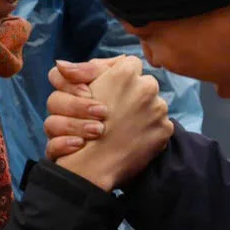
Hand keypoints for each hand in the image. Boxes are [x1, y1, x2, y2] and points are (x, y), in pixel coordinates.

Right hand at [54, 56, 173, 190]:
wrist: (94, 166)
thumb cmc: (81, 128)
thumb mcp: (76, 94)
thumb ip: (82, 73)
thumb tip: (64, 64)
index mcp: (126, 72)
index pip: (128, 63)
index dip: (117, 77)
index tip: (110, 91)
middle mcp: (147, 86)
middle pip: (143, 83)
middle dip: (131, 95)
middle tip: (114, 111)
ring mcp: (159, 108)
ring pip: (153, 103)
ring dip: (140, 113)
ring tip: (124, 127)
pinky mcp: (165, 129)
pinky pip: (159, 124)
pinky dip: (148, 130)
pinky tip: (133, 138)